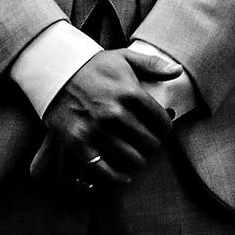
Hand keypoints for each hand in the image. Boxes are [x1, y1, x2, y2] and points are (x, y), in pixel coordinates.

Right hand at [42, 48, 172, 184]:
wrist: (55, 70)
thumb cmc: (94, 66)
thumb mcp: (125, 57)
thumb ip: (153, 64)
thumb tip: (178, 71)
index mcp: (130, 92)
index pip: (162, 122)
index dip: (165, 128)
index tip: (161, 128)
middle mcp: (115, 112)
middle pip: (149, 142)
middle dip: (152, 144)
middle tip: (147, 142)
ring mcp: (96, 130)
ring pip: (132, 159)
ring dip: (138, 160)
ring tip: (137, 155)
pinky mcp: (78, 143)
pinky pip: (104, 171)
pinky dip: (117, 178)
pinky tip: (124, 176)